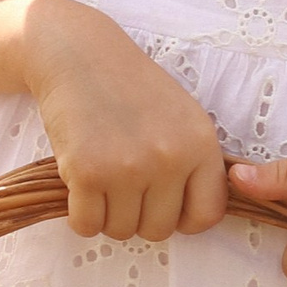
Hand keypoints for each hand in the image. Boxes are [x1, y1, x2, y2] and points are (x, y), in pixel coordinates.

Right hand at [24, 2, 227, 240]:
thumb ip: (195, 163)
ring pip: (122, 231)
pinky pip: (86, 225)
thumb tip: (194, 220)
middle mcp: (169, 159)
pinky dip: (80, 216)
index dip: (184, 220)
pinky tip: (80, 187)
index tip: (165, 205)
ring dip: (108, 215)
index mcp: (200, 144)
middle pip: (159, 230)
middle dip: (139, 216)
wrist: (79, 56)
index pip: (206, 215)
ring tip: (102, 181)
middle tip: (124, 187)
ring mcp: (128, 167)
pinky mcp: (87, 173)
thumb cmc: (131, 88)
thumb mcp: (183, 117)